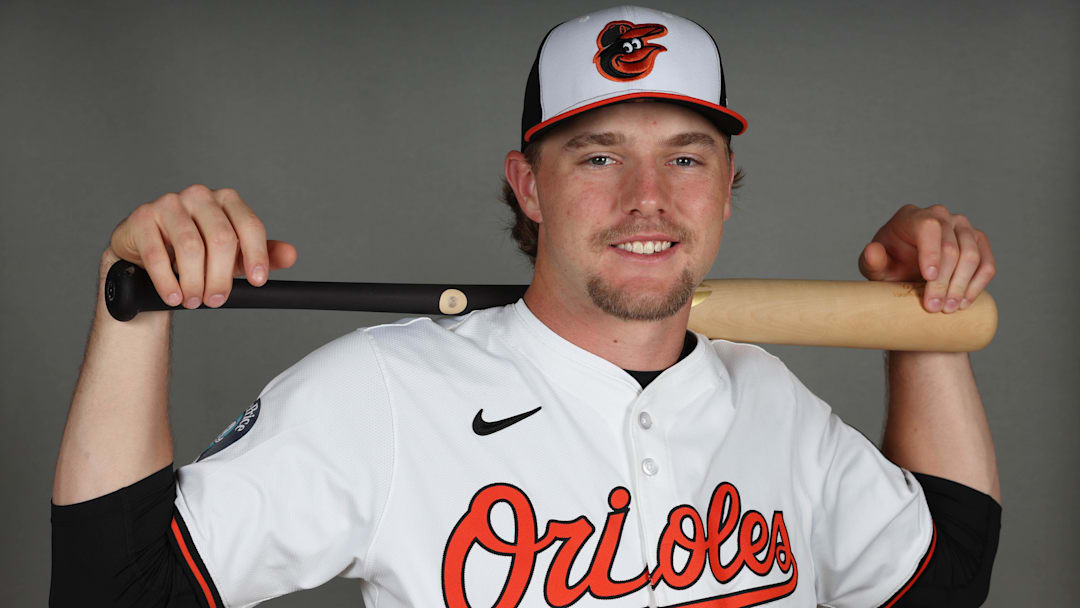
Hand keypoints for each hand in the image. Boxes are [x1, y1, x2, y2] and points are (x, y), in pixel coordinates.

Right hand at [106, 184, 297, 308]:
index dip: (257, 255)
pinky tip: (174, 296)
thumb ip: (262, 254)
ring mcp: (170, 204)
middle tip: (217, 300)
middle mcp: (200, 196)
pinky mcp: (143, 218)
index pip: (250, 225)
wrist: (146, 252)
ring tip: (194, 301)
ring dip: (195, 282)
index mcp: (227, 200)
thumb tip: (291, 255)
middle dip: (221, 276)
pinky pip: (158, 254)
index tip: (258, 281)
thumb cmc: (196, 251)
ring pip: (191, 247)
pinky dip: (168, 281)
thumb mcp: (233, 254)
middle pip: (221, 238)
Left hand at [858, 204, 995, 312]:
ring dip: (961, 286)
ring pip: (972, 256)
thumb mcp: (875, 267)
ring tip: (947, 308)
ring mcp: (962, 227)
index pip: (929, 227)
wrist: (905, 269)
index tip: (927, 278)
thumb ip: (871, 261)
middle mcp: (941, 216)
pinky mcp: (978, 242)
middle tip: (933, 306)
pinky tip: (964, 302)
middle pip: (951, 247)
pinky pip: (986, 264)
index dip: (931, 253)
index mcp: (912, 216)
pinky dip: (977, 285)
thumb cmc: (889, 265)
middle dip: (943, 280)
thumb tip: (873, 251)